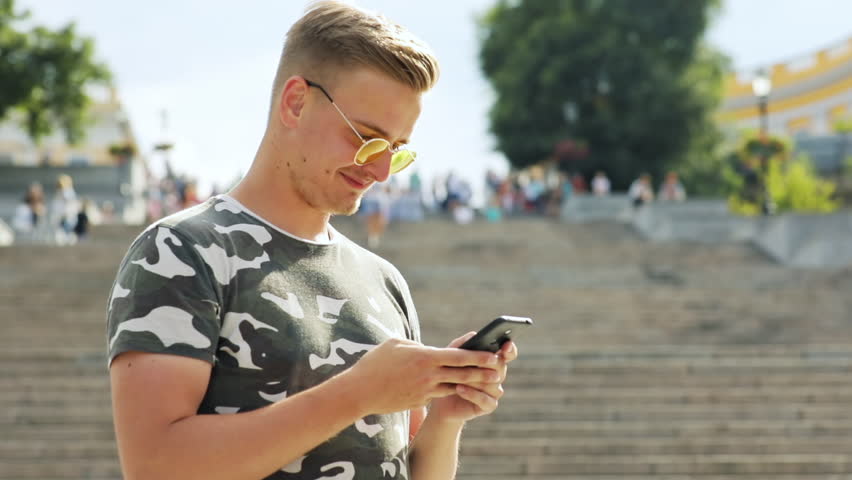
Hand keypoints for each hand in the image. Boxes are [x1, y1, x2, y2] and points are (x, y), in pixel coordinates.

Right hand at [342, 338, 501, 415]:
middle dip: (482, 373)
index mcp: (425, 357)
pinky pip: (436, 395)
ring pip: (453, 387)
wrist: (360, 392)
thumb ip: (416, 345)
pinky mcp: (418, 402)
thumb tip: (426, 349)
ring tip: (484, 383)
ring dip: (469, 385)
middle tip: (499, 372)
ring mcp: (424, 391)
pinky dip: (446, 391)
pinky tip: (455, 389)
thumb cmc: (375, 363)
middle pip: (462, 374)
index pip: (458, 356)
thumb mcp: (396, 344)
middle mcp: (429, 375)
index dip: (478, 355)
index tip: (493, 354)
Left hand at [427, 332, 518, 423]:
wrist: (443, 400)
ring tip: (459, 377)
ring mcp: (494, 391)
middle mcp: (497, 375)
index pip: (508, 353)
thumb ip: (462, 345)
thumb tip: (474, 334)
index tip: (506, 345)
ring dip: (475, 380)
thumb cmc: (449, 373)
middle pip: (501, 367)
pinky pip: (486, 400)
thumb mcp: (451, 356)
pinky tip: (459, 388)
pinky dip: (472, 394)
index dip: (509, 349)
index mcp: (492, 361)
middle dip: (486, 364)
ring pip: (493, 384)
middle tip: (475, 362)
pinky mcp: (488, 406)